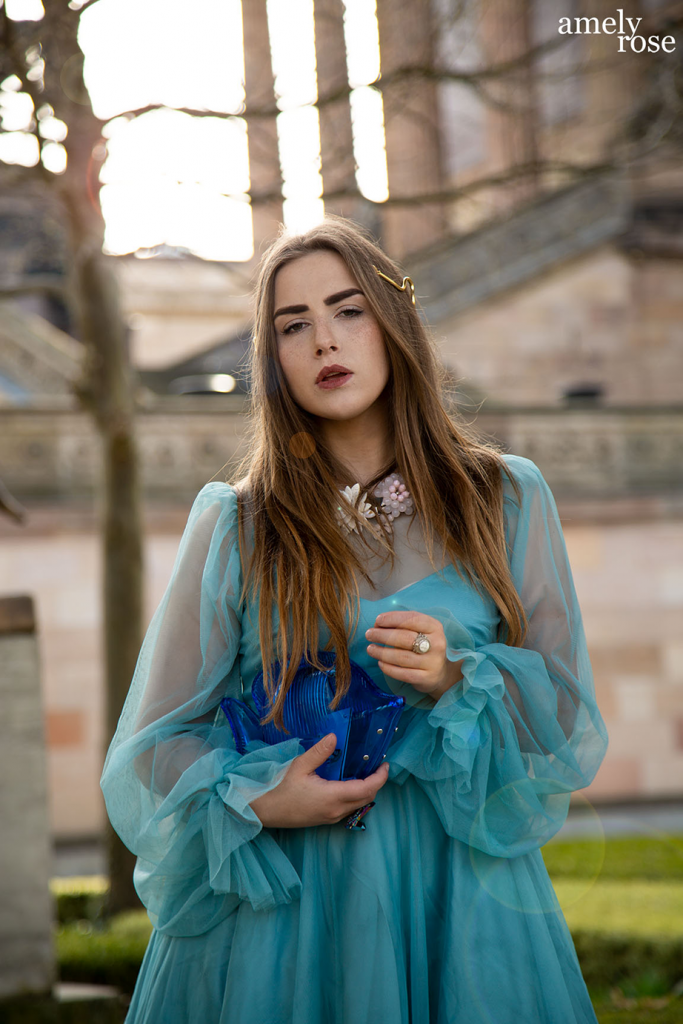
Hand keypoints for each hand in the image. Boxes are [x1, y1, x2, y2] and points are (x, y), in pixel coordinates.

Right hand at [249, 733, 389, 828]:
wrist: (265, 810)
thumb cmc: (280, 787)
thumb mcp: (299, 765)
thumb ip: (319, 752)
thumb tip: (335, 736)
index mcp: (332, 797)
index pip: (366, 789)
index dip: (380, 777)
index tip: (385, 764)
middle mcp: (336, 810)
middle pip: (367, 798)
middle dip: (376, 783)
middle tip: (377, 765)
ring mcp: (331, 817)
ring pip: (359, 805)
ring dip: (367, 790)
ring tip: (366, 772)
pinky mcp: (326, 819)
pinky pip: (350, 809)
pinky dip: (356, 796)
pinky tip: (350, 783)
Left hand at [365, 611, 463, 701]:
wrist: (441, 673)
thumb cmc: (424, 646)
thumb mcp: (420, 630)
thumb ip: (403, 624)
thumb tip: (378, 624)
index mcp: (434, 627)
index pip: (413, 619)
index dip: (393, 618)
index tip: (377, 620)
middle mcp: (436, 644)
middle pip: (405, 638)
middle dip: (383, 635)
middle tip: (369, 634)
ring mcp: (432, 662)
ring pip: (402, 657)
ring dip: (382, 652)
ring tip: (370, 649)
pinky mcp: (426, 678)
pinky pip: (403, 673)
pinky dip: (388, 668)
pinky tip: (380, 663)